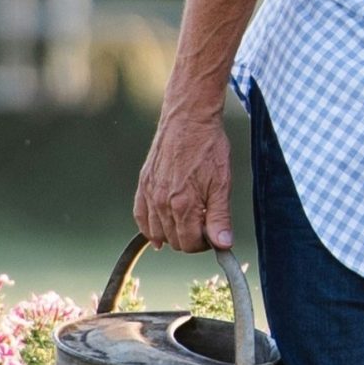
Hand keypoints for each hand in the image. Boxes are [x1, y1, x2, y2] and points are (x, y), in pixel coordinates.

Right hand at [134, 112, 234, 251]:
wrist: (189, 120)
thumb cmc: (209, 148)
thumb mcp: (222, 184)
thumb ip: (220, 217)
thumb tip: (223, 244)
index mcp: (182, 205)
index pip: (188, 244)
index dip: (203, 244)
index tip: (212, 235)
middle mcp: (162, 202)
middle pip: (173, 240)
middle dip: (190, 238)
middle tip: (204, 225)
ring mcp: (150, 193)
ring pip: (156, 232)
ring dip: (172, 233)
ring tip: (189, 222)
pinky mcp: (143, 184)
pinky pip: (140, 215)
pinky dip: (149, 227)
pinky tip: (159, 233)